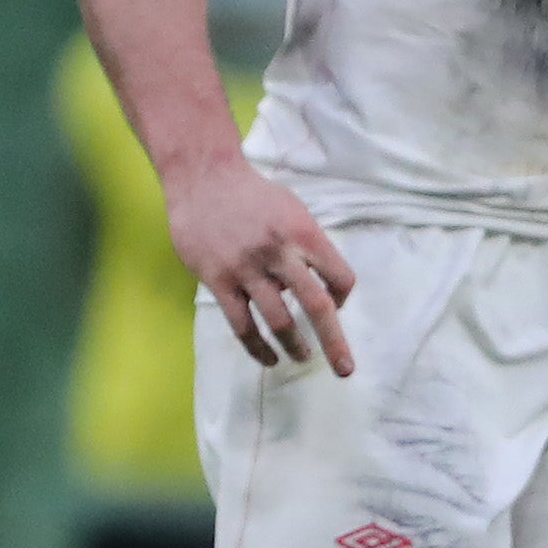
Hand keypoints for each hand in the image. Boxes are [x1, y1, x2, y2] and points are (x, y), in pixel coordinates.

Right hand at [170, 151, 357, 374]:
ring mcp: (247, 269)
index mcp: (304, 233)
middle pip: (317, 305)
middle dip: (334, 341)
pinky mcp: (218, 279)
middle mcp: (279, 253)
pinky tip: (268, 357)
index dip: (345, 297)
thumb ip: (306, 247)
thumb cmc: (252, 195)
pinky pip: (241, 324)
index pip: (340, 277)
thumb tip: (314, 286)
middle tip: (345, 369)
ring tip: (301, 359)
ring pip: (278, 320)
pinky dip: (257, 347)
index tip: (338, 304)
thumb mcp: (292, 210)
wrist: (202, 178)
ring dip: (295, 346)